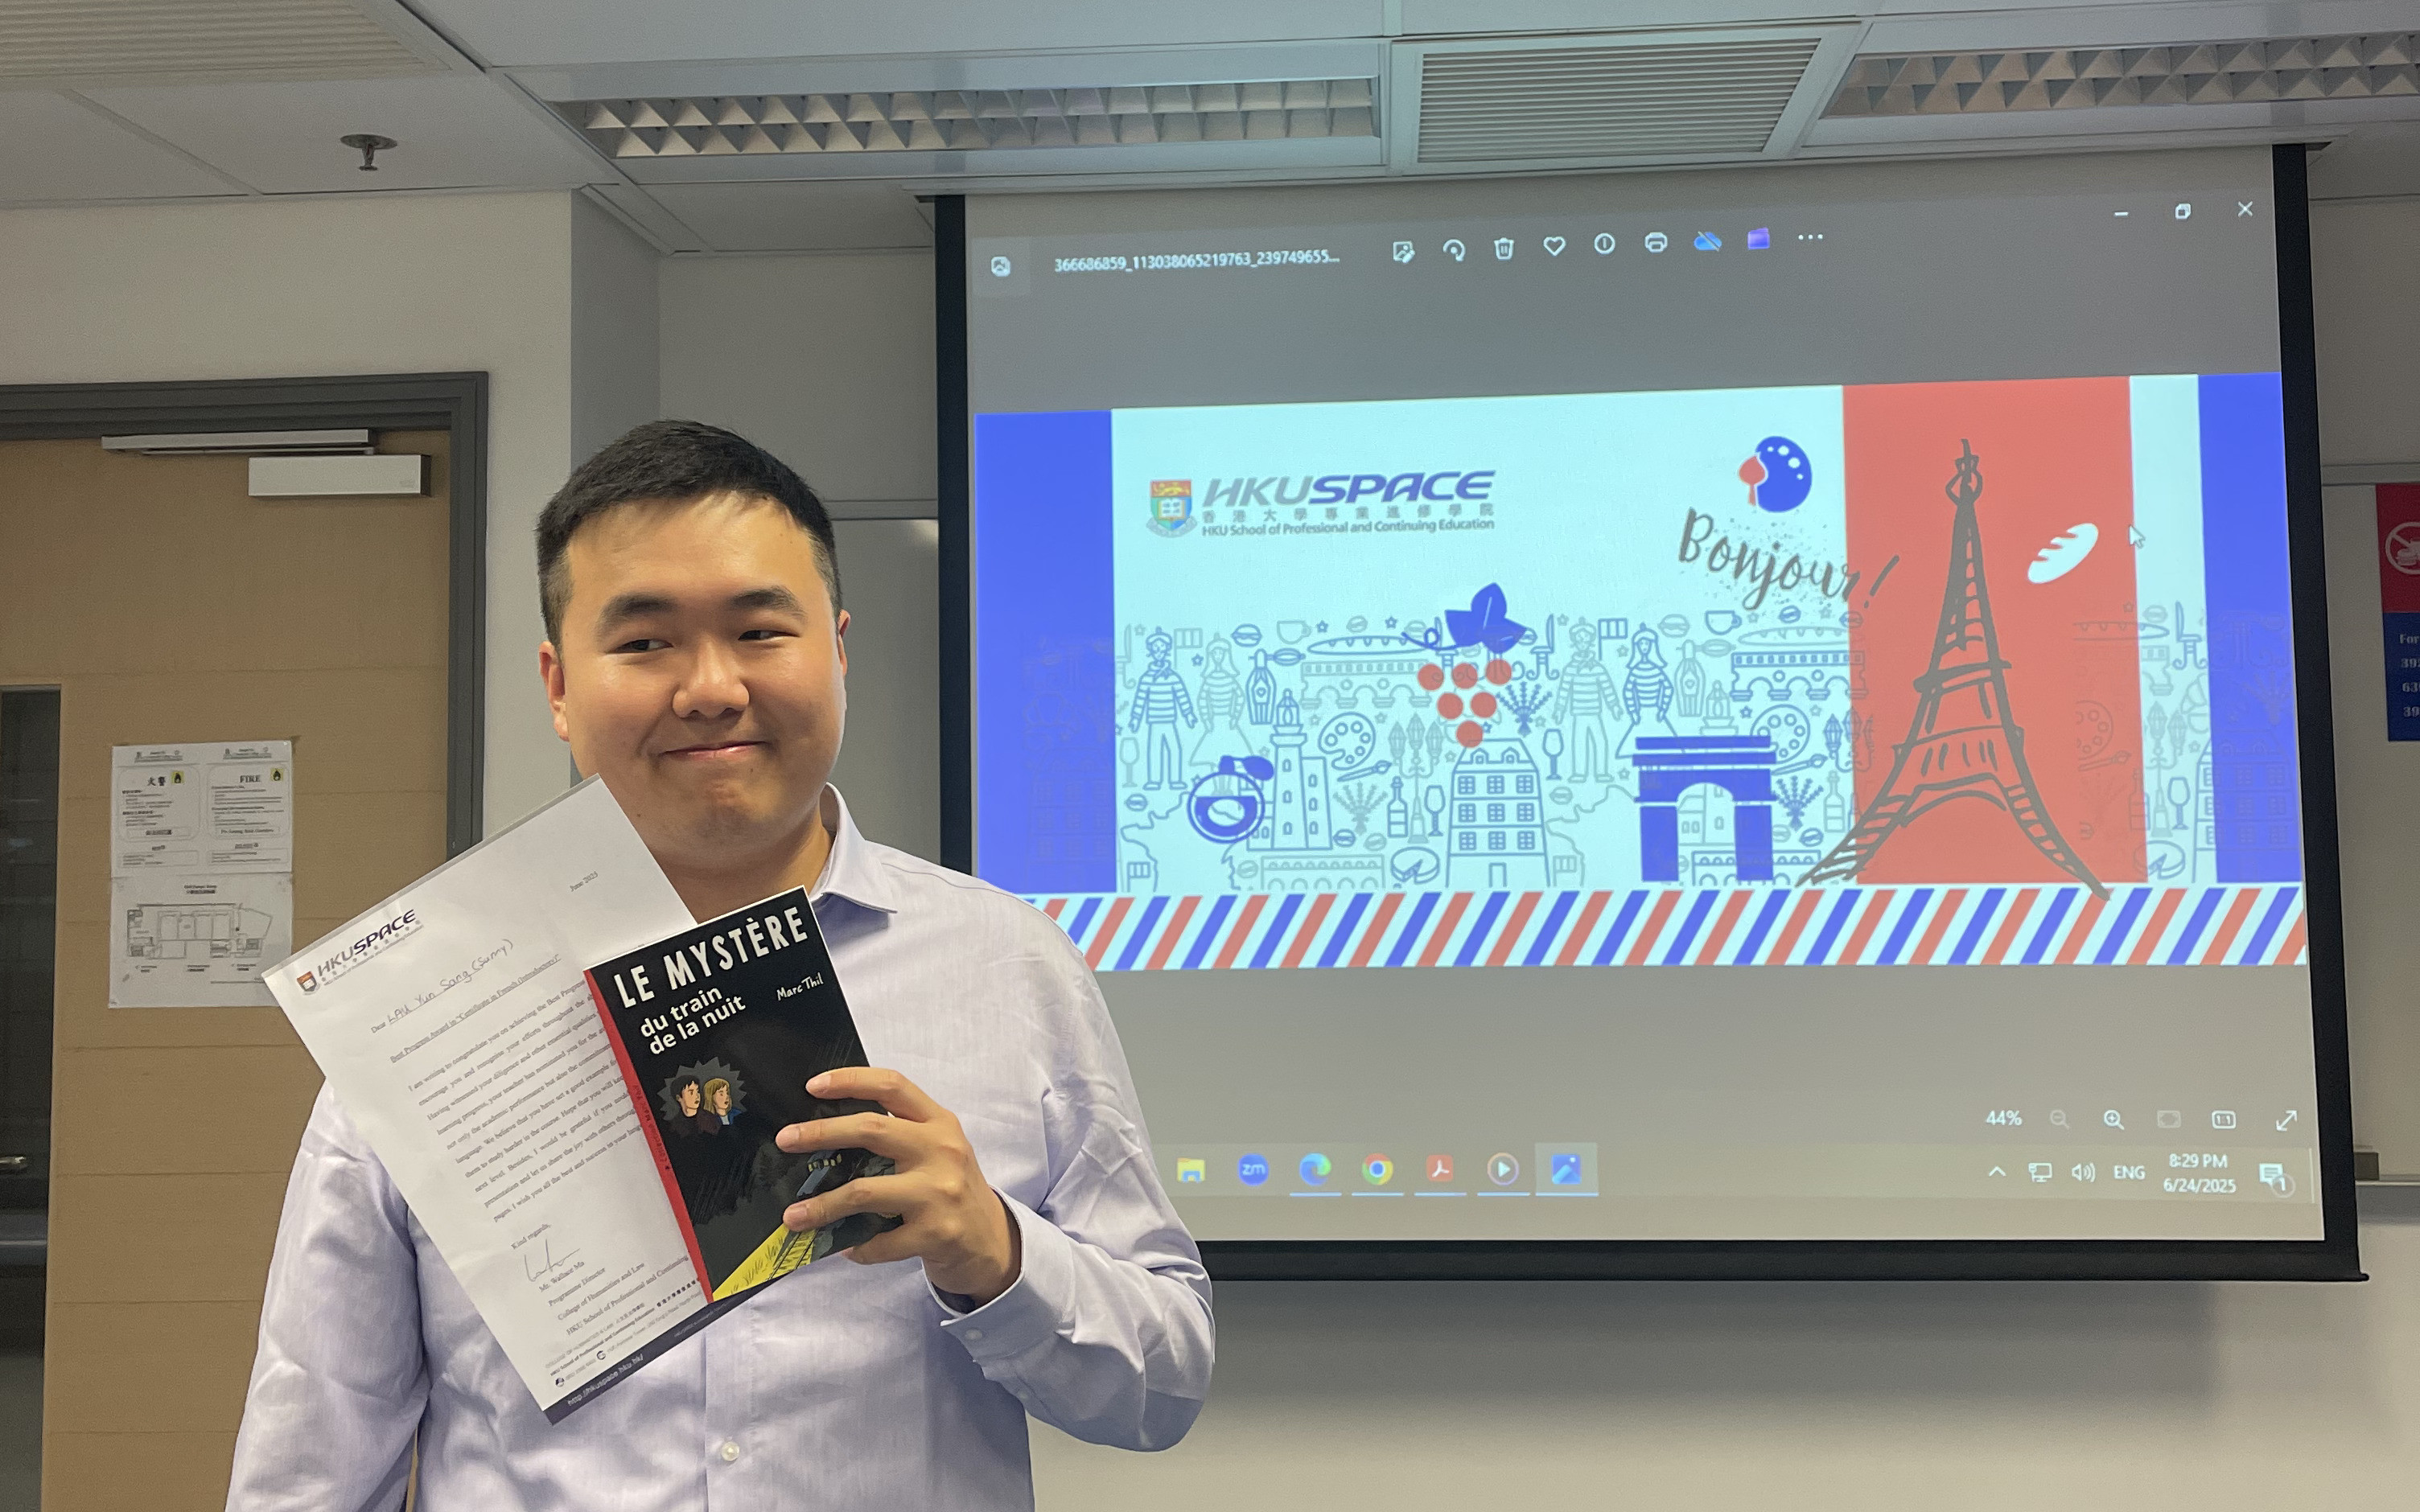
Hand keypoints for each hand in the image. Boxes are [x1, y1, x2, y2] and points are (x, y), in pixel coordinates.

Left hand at [774, 1067, 1021, 1304]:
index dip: (851, 1080)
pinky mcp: (935, 1234)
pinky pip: (878, 1241)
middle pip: (872, 1129)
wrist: (991, 1242)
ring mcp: (939, 1193)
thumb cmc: (952, 1190)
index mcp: (940, 1124)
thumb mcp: (937, 1152)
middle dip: (821, 1133)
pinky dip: (854, 1246)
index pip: (893, 1086)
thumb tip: (827, 1134)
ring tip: (793, 1217)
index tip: (813, 1086)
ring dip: (822, 1205)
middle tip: (786, 1140)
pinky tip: (844, 1247)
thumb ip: (899, 1136)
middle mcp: (942, 1151)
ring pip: (864, 1191)